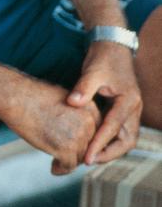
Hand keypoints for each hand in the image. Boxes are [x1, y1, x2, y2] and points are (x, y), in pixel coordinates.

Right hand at [6, 77, 100, 174]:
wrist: (16, 97)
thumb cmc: (34, 95)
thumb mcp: (64, 99)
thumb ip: (76, 115)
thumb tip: (78, 133)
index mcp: (90, 108)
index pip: (95, 132)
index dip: (84, 141)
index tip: (72, 145)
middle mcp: (88, 122)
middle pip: (89, 146)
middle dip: (77, 152)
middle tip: (63, 155)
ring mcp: (78, 136)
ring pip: (79, 158)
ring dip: (68, 162)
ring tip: (57, 162)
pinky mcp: (66, 149)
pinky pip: (68, 166)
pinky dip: (61, 169)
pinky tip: (53, 168)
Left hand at [67, 41, 141, 164]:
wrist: (111, 46)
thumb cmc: (102, 57)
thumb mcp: (92, 71)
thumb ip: (83, 88)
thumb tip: (72, 103)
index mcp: (129, 100)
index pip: (114, 128)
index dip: (100, 144)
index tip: (87, 158)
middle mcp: (134, 108)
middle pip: (127, 141)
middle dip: (109, 153)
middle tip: (88, 161)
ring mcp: (131, 110)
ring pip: (125, 138)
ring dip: (110, 149)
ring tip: (89, 156)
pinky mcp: (124, 110)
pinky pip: (120, 131)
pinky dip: (108, 140)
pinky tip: (93, 144)